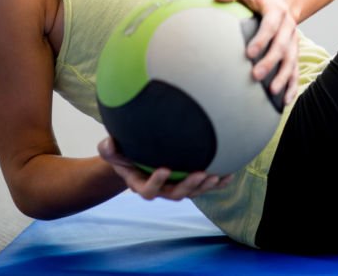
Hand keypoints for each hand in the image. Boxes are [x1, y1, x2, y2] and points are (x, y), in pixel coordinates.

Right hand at [98, 137, 231, 200]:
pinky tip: (229, 175)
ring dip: (205, 186)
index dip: (156, 182)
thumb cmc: (124, 152)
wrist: (137, 157)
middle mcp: (161, 188)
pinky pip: (205, 186)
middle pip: (175, 194)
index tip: (164, 168)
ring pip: (192, 192)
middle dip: (189, 186)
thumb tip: (108, 142)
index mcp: (141, 184)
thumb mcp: (113, 151)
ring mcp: (176, 186)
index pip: (148, 190)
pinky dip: (218, 183)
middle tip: (200, 174)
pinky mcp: (189, 181)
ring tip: (216, 175)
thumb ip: (109, 149)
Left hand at [214, 0, 300, 104]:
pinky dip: (292, 86)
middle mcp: (288, 27)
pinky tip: (285, 101)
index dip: (262, 39)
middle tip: (256, 75)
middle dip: (271, 61)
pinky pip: (296, 71)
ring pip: (292, 61)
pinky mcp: (294, 53)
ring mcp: (293, 41)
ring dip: (284, 77)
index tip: (249, 53)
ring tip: (272, 92)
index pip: (271, 25)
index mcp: (277, 11)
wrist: (281, 4)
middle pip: (283, 46)